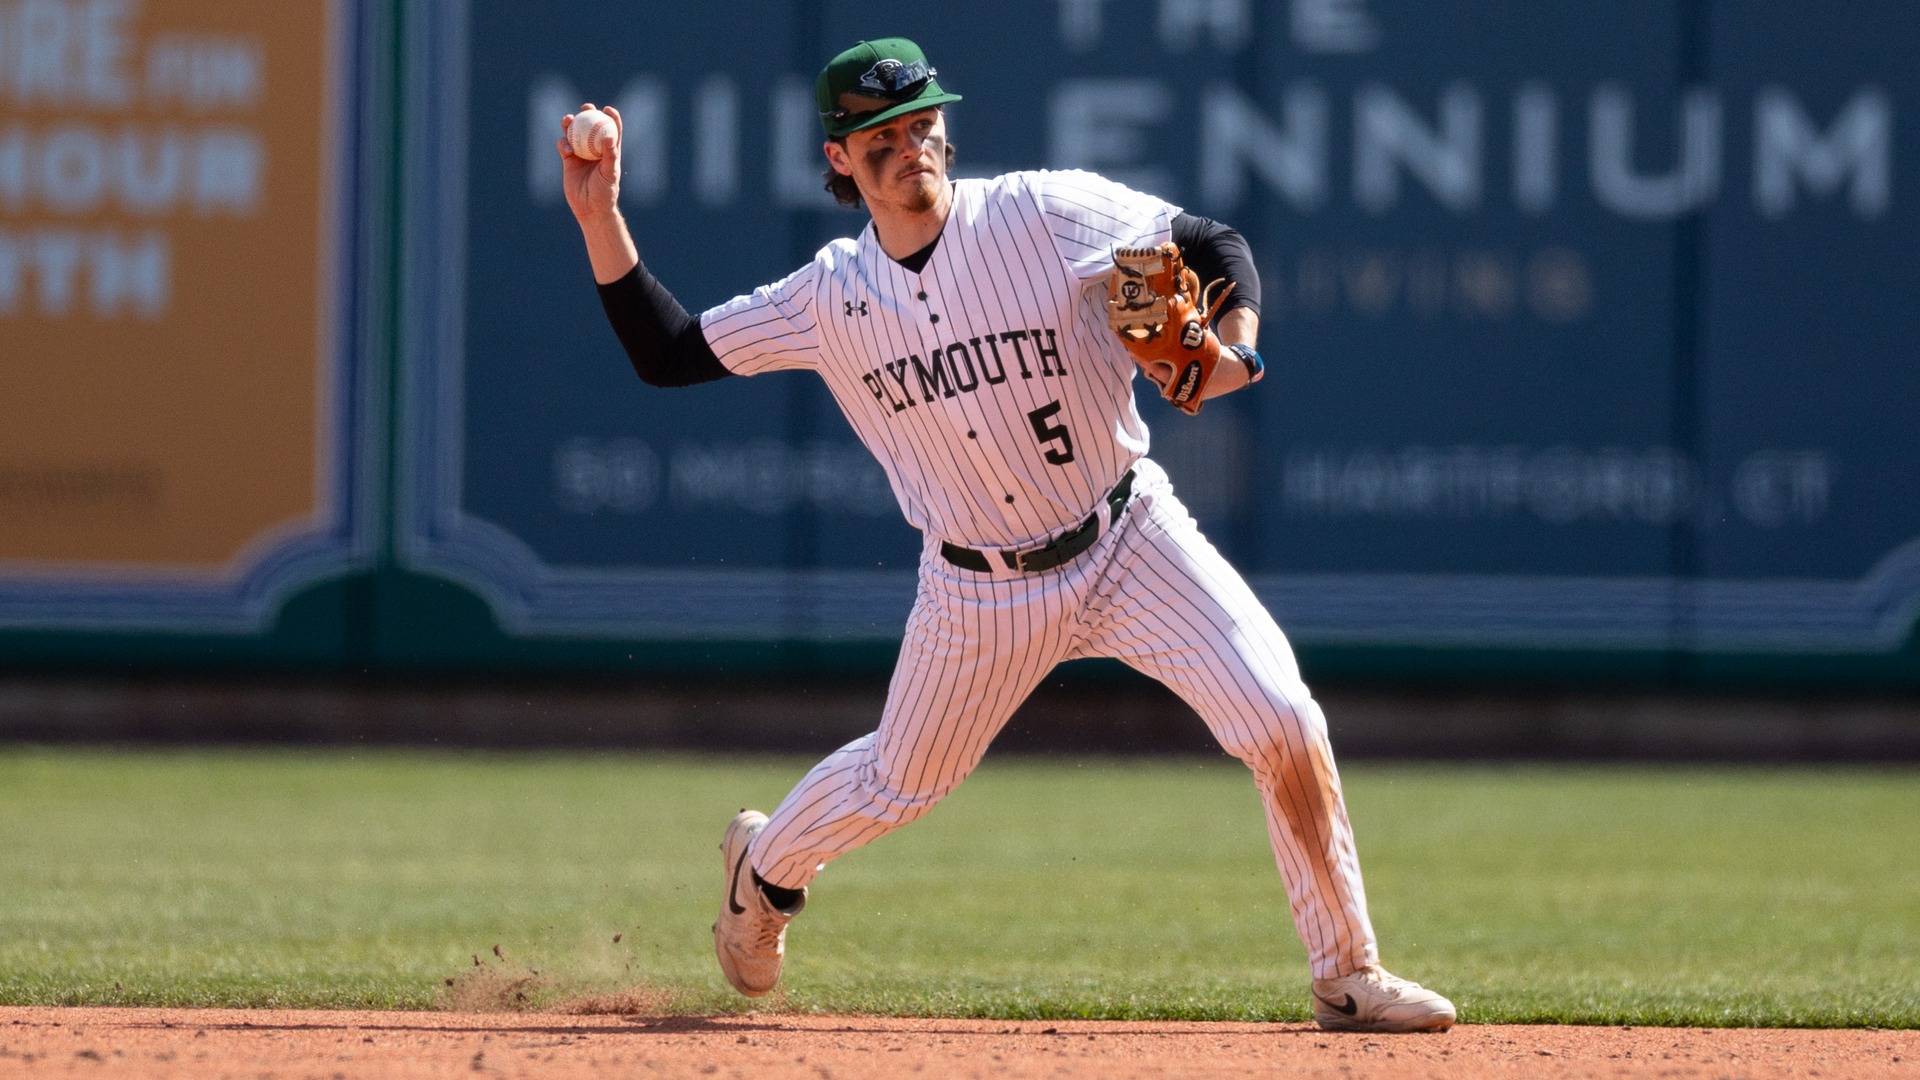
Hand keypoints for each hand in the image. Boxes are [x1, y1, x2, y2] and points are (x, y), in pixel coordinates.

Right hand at [557, 103, 622, 221]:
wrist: (589, 208)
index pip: (612, 128)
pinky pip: (563, 145)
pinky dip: (563, 143)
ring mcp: (581, 153)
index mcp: (609, 150)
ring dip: (570, 123)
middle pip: (591, 126)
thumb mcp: (610, 173)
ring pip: (574, 133)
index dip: (611, 116)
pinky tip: (566, 147)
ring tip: (569, 119)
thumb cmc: (605, 192)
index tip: (607, 109)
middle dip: (588, 112)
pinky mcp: (568, 160)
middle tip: (586, 107)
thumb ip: (610, 154)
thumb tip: (610, 135)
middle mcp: (594, 149)